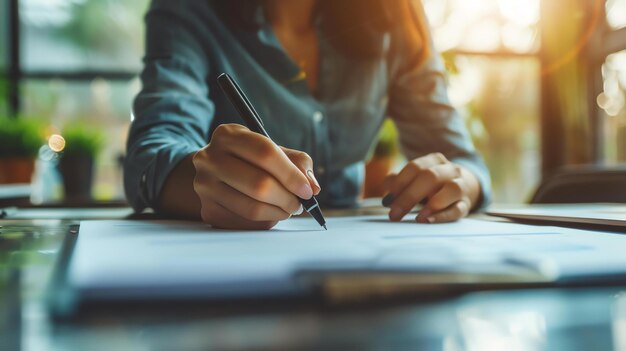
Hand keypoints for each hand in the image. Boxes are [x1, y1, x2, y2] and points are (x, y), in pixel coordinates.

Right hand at [192, 124, 319, 229]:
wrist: (214, 173)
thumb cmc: (250, 160)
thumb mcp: (271, 149)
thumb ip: (297, 162)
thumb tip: (312, 187)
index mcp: (228, 135)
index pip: (265, 153)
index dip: (291, 174)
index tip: (307, 190)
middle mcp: (210, 158)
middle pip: (259, 185)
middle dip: (287, 198)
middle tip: (299, 204)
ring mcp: (205, 186)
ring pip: (252, 208)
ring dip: (279, 213)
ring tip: (288, 209)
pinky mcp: (207, 210)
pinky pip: (245, 223)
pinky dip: (265, 221)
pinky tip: (270, 213)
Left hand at [384, 153, 480, 222]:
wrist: (465, 187)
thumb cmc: (431, 185)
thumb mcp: (415, 179)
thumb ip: (397, 184)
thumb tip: (387, 198)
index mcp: (434, 160)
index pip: (415, 167)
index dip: (399, 184)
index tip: (387, 201)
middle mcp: (450, 170)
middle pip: (430, 177)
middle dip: (409, 196)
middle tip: (394, 214)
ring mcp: (461, 186)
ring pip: (452, 189)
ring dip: (434, 203)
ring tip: (418, 217)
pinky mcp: (466, 204)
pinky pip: (459, 208)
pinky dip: (444, 215)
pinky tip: (429, 220)